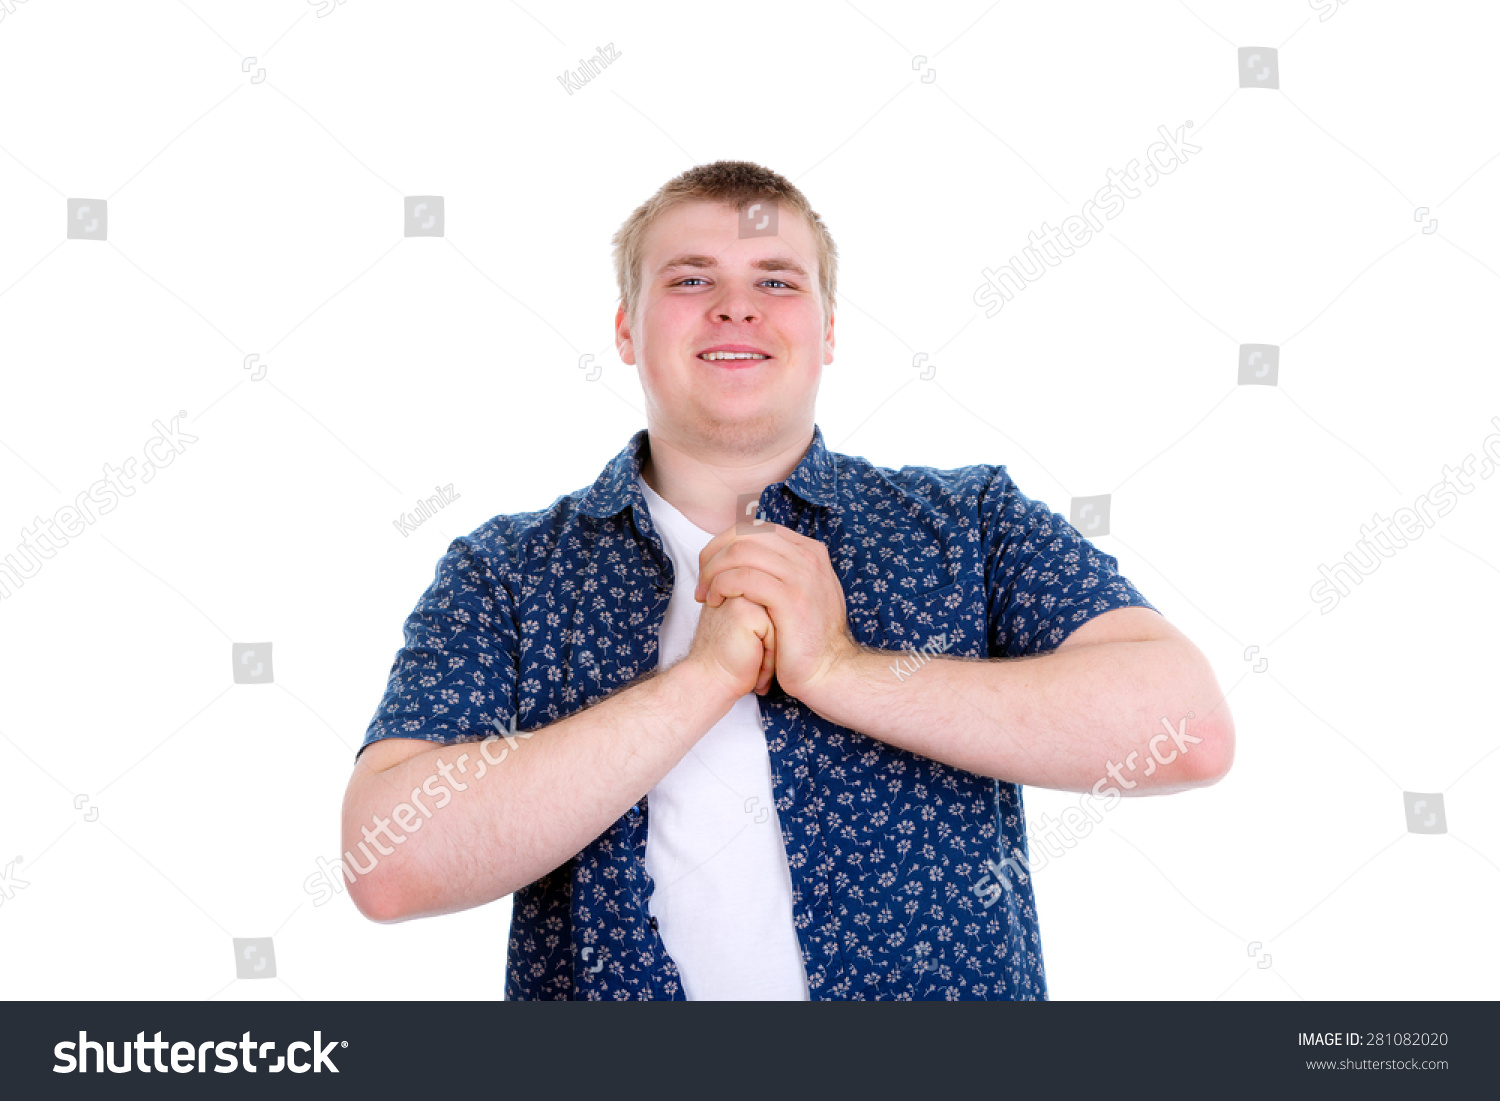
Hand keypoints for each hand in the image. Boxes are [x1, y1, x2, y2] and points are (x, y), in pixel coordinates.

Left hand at [693, 521, 858, 705]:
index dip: (724, 544)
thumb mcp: (805, 593)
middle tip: (701, 581)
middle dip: (714, 554)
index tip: (710, 569)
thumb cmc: (809, 638)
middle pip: (745, 534)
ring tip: (705, 594)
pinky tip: (715, 601)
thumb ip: (785, 571)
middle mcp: (807, 557)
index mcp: (809, 551)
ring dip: (713, 571)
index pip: (755, 528)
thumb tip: (755, 556)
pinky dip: (721, 585)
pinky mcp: (791, 599)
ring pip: (740, 551)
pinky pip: (743, 578)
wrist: (831, 671)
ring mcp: (801, 576)